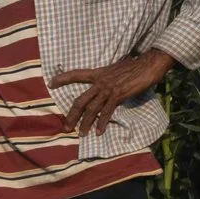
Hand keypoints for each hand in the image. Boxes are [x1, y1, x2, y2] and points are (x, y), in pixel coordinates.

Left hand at [53, 49, 176, 137]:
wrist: (148, 64)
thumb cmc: (134, 67)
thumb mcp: (115, 70)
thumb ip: (107, 79)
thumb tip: (103, 87)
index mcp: (98, 73)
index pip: (76, 74)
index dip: (63, 78)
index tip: (51, 83)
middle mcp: (100, 81)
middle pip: (80, 100)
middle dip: (71, 115)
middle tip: (66, 127)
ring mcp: (108, 89)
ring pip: (91, 109)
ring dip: (85, 123)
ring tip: (81, 134)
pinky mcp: (118, 95)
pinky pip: (107, 111)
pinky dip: (102, 122)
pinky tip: (99, 131)